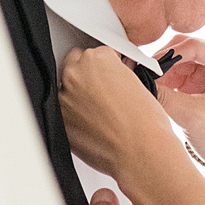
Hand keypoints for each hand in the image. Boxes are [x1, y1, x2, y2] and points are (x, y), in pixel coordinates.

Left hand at [60, 47, 180, 184]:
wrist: (140, 152)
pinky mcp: (59, 120)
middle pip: (76, 65)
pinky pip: (63, 112)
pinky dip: (73, 116)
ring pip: (67, 88)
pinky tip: (93, 124)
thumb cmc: (145, 124)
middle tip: (105, 92)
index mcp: (98, 58)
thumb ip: (117, 74)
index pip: (97, 53)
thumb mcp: (138, 84)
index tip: (110, 76)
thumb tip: (112, 77)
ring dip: (79, 95)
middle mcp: (77, 74)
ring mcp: (64, 97)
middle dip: (89, 75)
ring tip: (101, 112)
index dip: (106, 67)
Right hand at [154, 36, 204, 172]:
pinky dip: (166, 80)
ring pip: (179, 60)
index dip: (168, 55)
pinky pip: (178, 71)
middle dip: (164, 63)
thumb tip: (139, 79)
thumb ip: (165, 95)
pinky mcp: (203, 80)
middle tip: (144, 76)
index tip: (147, 67)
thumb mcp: (192, 116)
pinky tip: (157, 90)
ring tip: (150, 87)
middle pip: (186, 49)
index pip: (196, 46)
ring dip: (163, 73)